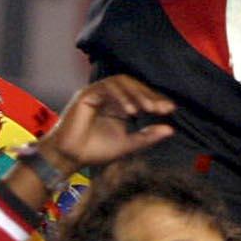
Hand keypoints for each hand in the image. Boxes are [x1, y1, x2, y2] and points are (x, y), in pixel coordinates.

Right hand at [39, 75, 175, 172]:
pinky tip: (131, 110)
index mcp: (119, 106)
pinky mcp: (86, 94)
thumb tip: (171, 129)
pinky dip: (120, 96)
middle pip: (133, 85)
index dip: (156, 99)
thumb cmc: (95, 151)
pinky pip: (106, 87)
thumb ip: (147, 137)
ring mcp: (97, 93)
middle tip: (162, 108)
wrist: (70, 158)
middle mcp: (109, 96)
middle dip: (149, 95)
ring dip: (137, 93)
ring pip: (121, 82)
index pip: (140, 95)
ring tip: (148, 108)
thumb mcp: (127, 145)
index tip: (170, 109)